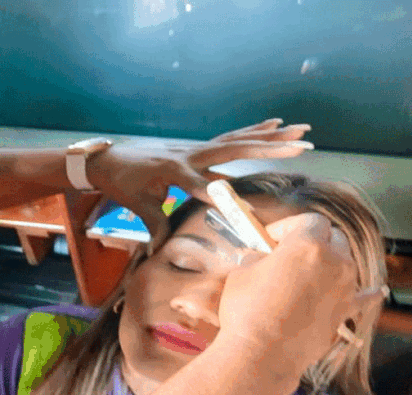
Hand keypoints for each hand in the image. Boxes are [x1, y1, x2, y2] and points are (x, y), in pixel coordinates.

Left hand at [86, 118, 312, 248]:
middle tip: (302, 147)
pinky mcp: (197, 147)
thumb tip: (160, 252)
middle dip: (269, 150)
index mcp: (172, 169)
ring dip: (271, 137)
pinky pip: (230, 139)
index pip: (202, 185)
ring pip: (238, 140)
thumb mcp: (137, 204)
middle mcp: (189, 154)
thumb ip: (155, 224)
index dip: (223, 196)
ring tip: (301, 130)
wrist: (109, 158)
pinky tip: (275, 125)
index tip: (249, 205)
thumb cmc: (123, 183)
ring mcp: (195, 148)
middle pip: (235, 150)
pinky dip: (253, 132)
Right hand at [215, 213, 385, 380]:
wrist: (264, 354)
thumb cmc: (248, 309)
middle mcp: (335, 262)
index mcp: (308, 245)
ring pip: (346, 263)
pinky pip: (363, 297)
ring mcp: (345, 288)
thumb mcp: (242, 273)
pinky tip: (377, 291)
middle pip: (334, 238)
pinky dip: (367, 293)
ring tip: (313, 272)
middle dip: (315, 240)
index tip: (271, 238)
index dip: (289, 226)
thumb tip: (259, 258)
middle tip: (290, 253)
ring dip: (331, 262)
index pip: (309, 221)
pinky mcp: (346, 312)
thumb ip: (257, 259)